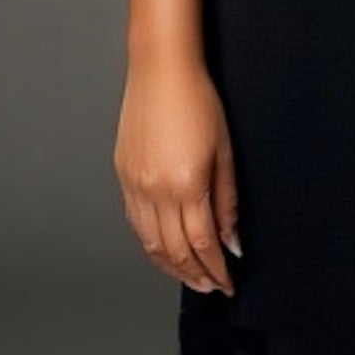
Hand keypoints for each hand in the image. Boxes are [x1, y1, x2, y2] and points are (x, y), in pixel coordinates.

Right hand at [114, 54, 241, 295]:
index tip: (228, 282)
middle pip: (174, 251)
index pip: (202, 244)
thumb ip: (227, 201)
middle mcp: (156, 190)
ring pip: (150, 243)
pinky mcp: (123, 175)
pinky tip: (164, 248)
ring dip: (171, 266)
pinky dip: (151, 243)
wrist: (161, 69)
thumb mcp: (225, 150)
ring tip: (191, 276)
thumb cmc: (198, 100)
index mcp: (186, 184)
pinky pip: (135, 223)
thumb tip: (231, 240)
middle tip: (212, 286)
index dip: (216, 269)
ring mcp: (134, 184)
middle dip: (195, 274)